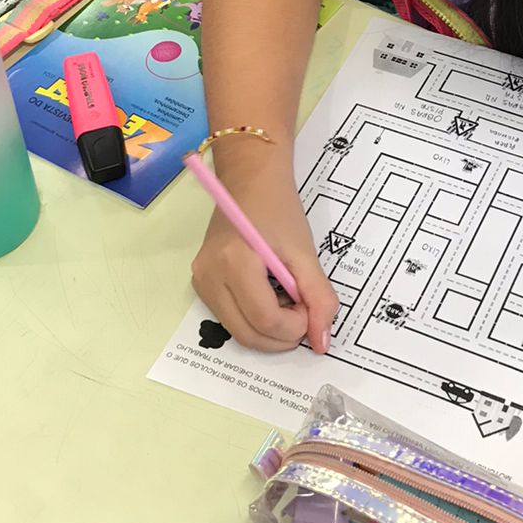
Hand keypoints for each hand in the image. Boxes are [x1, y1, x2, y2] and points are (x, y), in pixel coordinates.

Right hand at [192, 156, 338, 352]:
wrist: (250, 181)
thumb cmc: (279, 209)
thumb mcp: (304, 252)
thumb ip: (318, 296)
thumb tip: (322, 341)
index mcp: (234, 262)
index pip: (266, 320)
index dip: (296, 326)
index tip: (312, 308)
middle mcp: (209, 277)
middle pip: (248, 335)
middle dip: (283, 335)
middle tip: (304, 311)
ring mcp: (201, 282)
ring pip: (238, 332)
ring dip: (270, 329)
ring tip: (288, 300)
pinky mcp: (201, 284)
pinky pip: (231, 318)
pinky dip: (255, 319)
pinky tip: (270, 296)